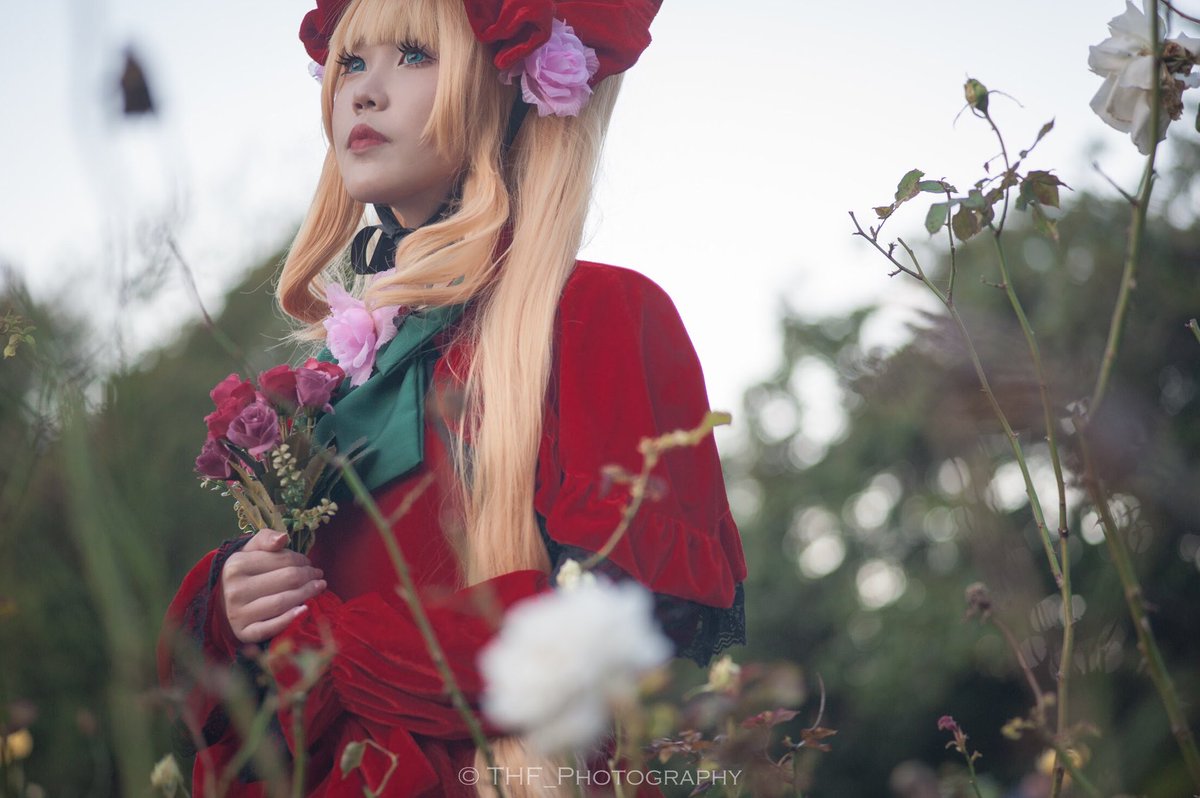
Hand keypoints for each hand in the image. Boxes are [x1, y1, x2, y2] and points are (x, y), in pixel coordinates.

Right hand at [222, 528, 325, 642]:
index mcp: (236, 565)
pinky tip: (305, 609)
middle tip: (318, 575)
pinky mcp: (244, 633)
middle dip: (308, 576)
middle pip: (287, 580)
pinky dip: (289, 619)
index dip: (301, 560)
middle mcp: (235, 590)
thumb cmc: (242, 573)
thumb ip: (266, 539)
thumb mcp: (249, 551)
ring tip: (319, 587)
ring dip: (307, 593)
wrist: (221, 604)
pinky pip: (271, 628)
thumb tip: (283, 537)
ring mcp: (238, 614)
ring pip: (282, 602)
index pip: (283, 560)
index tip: (308, 562)